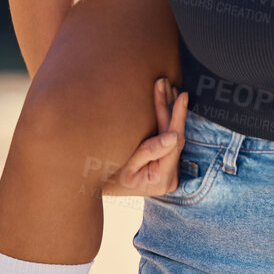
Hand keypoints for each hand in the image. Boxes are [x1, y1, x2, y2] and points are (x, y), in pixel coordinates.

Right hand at [102, 79, 186, 196]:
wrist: (92, 190)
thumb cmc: (105, 178)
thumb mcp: (124, 166)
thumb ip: (148, 151)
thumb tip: (174, 136)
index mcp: (162, 179)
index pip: (175, 143)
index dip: (177, 118)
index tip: (182, 96)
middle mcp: (171, 175)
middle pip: (174, 136)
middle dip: (169, 108)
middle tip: (165, 83)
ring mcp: (168, 169)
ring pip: (172, 134)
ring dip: (168, 110)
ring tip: (167, 86)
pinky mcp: (163, 162)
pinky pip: (166, 137)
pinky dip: (164, 119)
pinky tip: (166, 100)